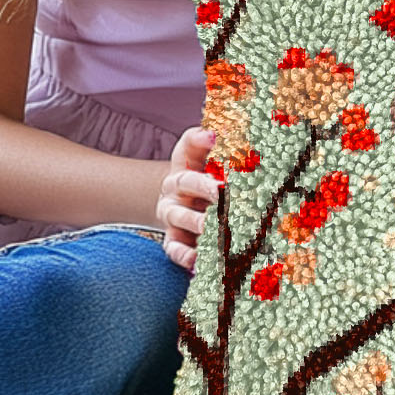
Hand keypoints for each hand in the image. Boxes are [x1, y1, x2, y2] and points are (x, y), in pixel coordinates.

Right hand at [158, 127, 219, 270]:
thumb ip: (219, 147)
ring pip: (178, 216)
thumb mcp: (214, 160)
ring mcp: (172, 215)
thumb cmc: (211, 180)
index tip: (214, 138)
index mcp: (185, 164)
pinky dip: (184, 255)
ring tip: (213, 226)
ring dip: (197, 221)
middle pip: (186, 182)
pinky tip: (197, 260)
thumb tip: (217, 135)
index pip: (187, 147)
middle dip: (204, 186)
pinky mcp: (173, 240)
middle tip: (222, 190)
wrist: (193, 207)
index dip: (198, 140)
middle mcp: (174, 188)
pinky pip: (174, 249)